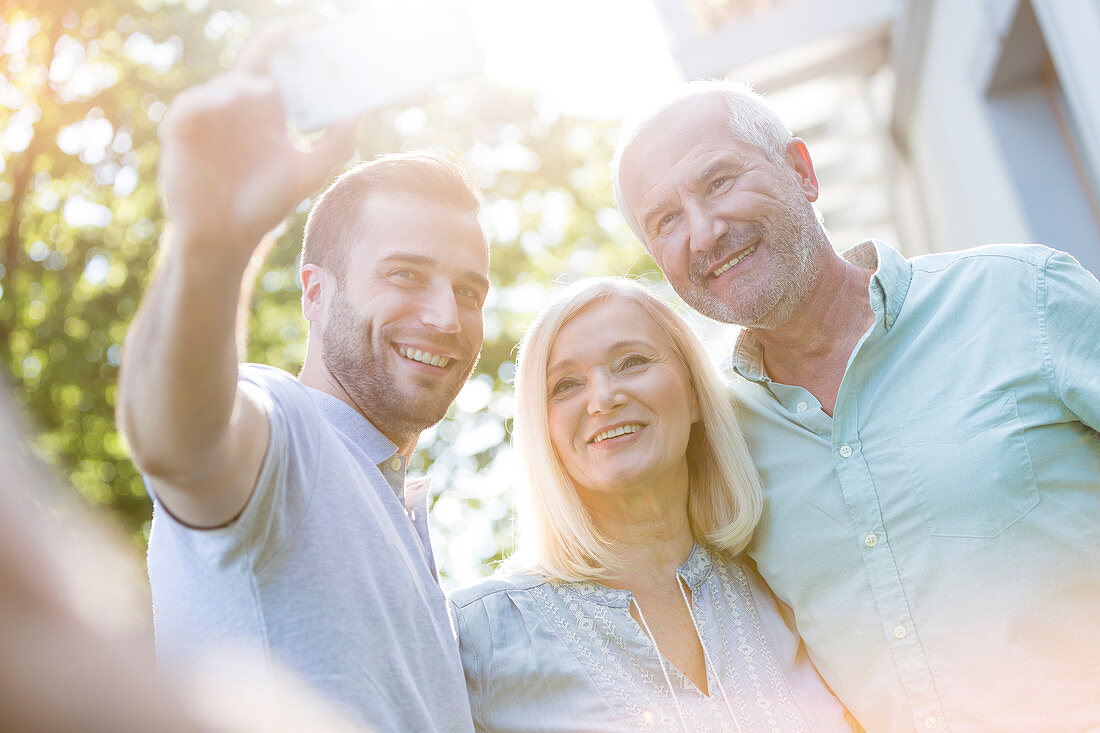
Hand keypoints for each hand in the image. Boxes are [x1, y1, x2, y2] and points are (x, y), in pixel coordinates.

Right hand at [159, 17, 357, 259]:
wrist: (227, 236)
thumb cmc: (266, 204)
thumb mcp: (310, 172)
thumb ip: (336, 142)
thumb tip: (358, 110)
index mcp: (269, 109)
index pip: (282, 62)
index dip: (296, 38)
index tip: (319, 22)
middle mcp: (241, 105)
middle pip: (256, 61)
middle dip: (277, 44)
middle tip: (299, 36)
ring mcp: (211, 116)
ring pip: (227, 84)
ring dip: (247, 85)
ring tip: (267, 93)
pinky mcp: (183, 131)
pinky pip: (191, 106)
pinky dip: (208, 102)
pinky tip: (229, 104)